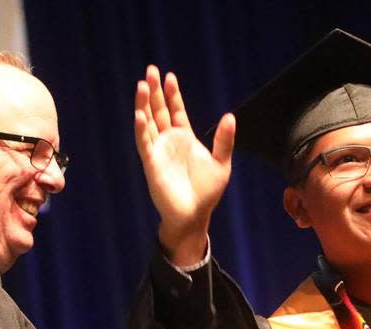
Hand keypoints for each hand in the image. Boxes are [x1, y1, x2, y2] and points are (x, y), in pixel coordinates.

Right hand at [134, 65, 234, 266]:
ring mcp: (159, 151)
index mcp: (185, 138)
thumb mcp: (221, 163)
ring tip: (141, 85)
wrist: (194, 215)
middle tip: (150, 70)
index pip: (176, 110)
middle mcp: (169, 141)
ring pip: (148, 122)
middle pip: (159, 110)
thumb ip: (224, 140)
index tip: (169, 77)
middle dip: (154, 91)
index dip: (172, 94)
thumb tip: (230, 116)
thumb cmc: (206, 193)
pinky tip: (140, 114)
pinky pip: (144, 143)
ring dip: (144, 104)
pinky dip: (141, 129)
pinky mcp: (151, 164)